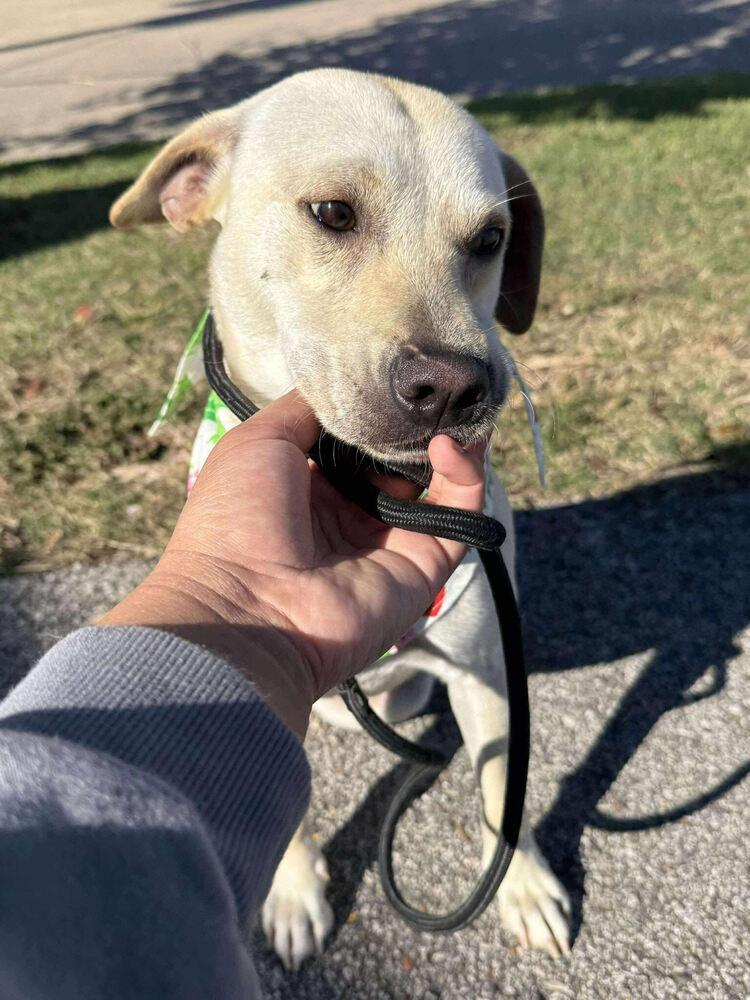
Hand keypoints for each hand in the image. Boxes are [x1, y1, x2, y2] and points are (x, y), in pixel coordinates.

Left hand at [100, 391, 484, 736]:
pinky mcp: (425, 564)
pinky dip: (465, 477)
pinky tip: (448, 446)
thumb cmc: (237, 518)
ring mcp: (392, 540)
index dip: (384, 409)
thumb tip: (352, 383)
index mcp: (313, 485)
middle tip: (438, 385)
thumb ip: (308, 409)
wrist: (245, 607)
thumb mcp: (259, 441)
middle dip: (423, 422)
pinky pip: (460, 515)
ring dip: (452, 442)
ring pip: (441, 484)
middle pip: (406, 459)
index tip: (404, 375)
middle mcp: (354, 512)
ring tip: (451, 407)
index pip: (364, 440)